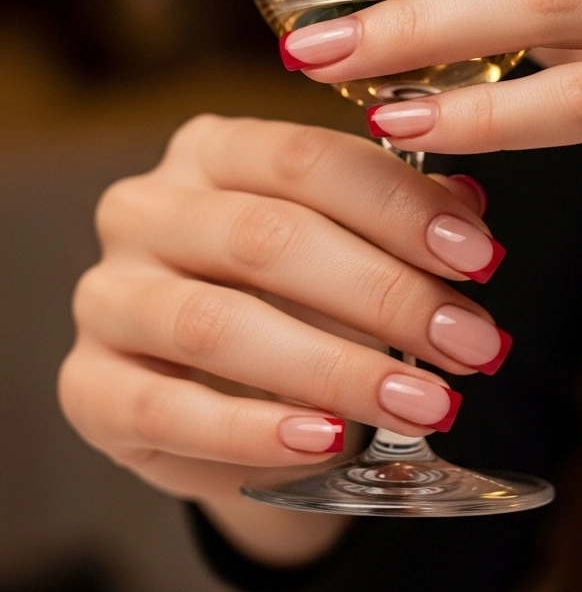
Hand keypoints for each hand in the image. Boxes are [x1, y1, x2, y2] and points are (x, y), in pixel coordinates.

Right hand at [60, 115, 507, 563]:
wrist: (218, 397)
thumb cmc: (292, 301)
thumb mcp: (346, 248)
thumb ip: (398, 222)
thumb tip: (470, 207)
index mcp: (210, 151)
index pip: (304, 159)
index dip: (399, 207)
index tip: (482, 259)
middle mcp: (144, 209)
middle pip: (266, 238)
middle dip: (383, 294)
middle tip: (472, 345)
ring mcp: (107, 297)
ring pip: (218, 325)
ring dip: (334, 368)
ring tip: (421, 403)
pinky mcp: (88, 387)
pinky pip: (167, 409)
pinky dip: (253, 429)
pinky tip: (326, 440)